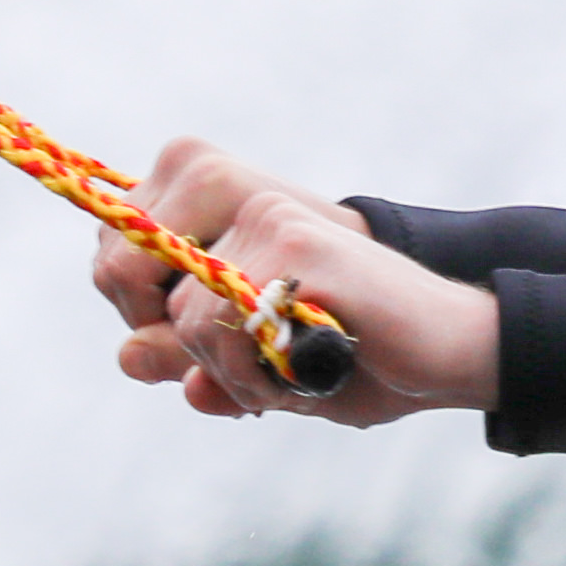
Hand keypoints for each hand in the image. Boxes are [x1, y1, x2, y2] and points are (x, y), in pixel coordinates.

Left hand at [93, 140, 500, 425]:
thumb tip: (130, 358)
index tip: (195, 350)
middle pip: (125, 277)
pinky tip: (301, 376)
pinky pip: (223, 322)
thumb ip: (189, 356)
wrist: (451, 352)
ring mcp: (262, 212)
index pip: (114, 251)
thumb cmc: (354, 356)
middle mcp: (228, 189)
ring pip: (179, 314)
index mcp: (212, 201)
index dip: (139, 315)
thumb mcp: (254, 366)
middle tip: (244, 371)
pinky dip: (252, 372)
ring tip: (283, 376)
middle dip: (173, 346)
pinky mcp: (294, 242)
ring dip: (225, 370)